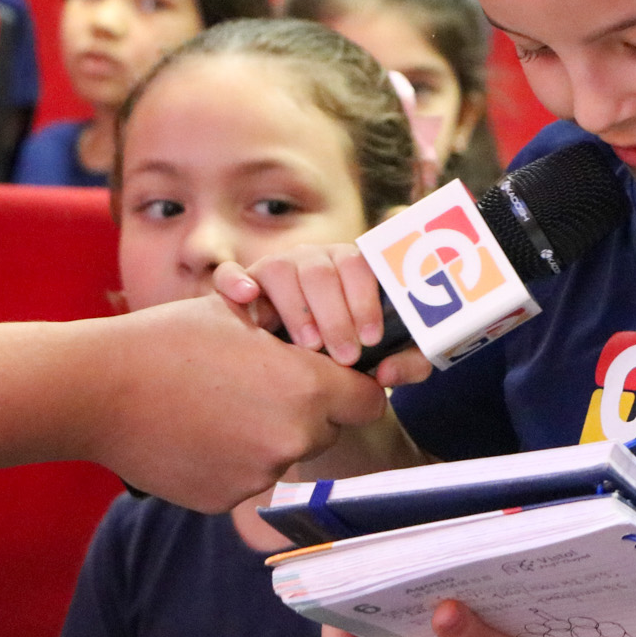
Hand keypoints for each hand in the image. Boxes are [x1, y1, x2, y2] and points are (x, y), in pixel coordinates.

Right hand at [82, 294, 393, 511]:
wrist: (98, 390)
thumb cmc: (171, 339)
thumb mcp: (245, 317)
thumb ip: (297, 339)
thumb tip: (329, 348)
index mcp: (308, 388)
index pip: (369, 400)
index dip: (354, 386)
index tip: (333, 376)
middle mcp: (293, 438)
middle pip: (327, 429)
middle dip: (306, 410)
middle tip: (259, 385)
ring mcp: (259, 475)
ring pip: (284, 453)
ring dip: (266, 435)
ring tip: (216, 405)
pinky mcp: (225, 500)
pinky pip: (246, 477)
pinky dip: (230, 460)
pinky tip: (195, 432)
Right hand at [214, 250, 431, 387]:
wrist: (292, 373)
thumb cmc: (350, 359)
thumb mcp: (386, 359)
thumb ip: (406, 363)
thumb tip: (389, 372)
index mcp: (347, 269)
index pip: (358, 265)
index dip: (366, 299)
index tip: (372, 339)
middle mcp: (309, 262)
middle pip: (321, 270)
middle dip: (336, 314)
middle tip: (345, 357)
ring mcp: (271, 272)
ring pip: (280, 269)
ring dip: (296, 307)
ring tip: (308, 346)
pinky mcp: (237, 290)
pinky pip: (229, 275)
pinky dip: (235, 281)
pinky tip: (247, 299)